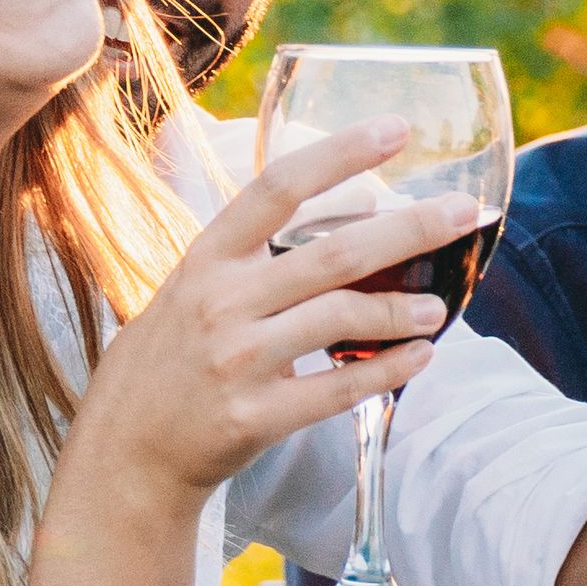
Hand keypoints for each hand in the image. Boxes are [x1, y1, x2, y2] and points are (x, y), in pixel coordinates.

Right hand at [64, 122, 448, 510]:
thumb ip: (252, 256)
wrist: (123, 456)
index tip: (396, 129)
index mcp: (205, 260)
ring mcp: (237, 361)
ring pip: (342, 318)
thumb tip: (355, 212)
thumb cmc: (164, 365)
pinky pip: (339, 388)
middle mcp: (221, 302)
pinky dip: (388, 370)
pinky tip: (419, 357)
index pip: (278, 188)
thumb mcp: (188, 292)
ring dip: (401, 309)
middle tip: (463, 213)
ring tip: (437, 307)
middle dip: (409, 229)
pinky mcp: (256, 417)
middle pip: (332, 253)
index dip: (340, 153)